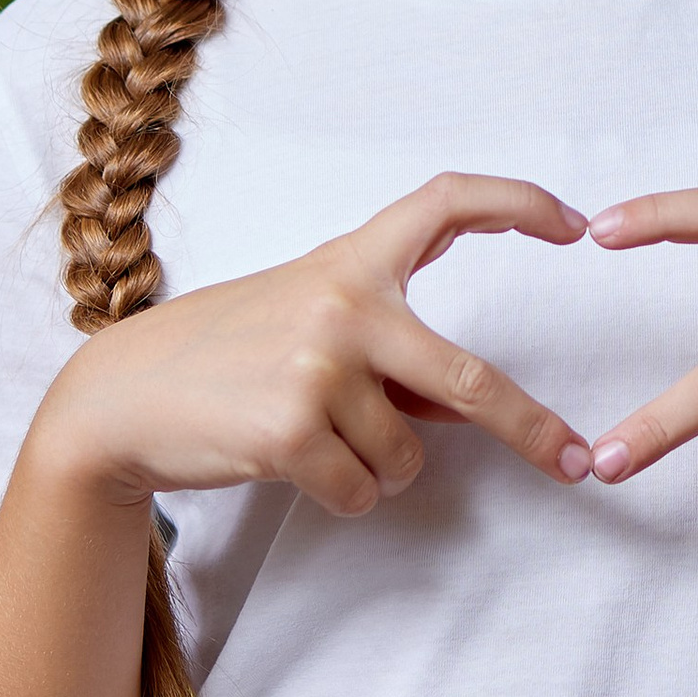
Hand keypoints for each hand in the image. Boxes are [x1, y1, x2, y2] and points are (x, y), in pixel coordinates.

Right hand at [32, 172, 587, 517]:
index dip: (519, 203)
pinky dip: (344, 494)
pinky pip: (364, 490)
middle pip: (469, 379)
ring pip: (408, 457)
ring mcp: (317, 368)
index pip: (446, 202)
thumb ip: (389, 349)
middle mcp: (342, 304)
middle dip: (531, 430)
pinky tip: (294, 465)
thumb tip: (470, 408)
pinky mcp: (292, 431)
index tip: (576, 223)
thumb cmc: (225, 354)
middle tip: (575, 463)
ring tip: (313, 437)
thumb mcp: (307, 320)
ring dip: (376, 468)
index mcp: (350, 260)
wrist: (121, 397)